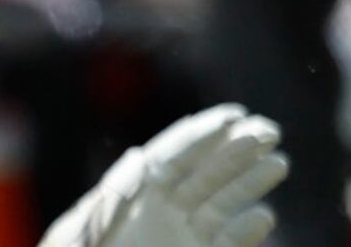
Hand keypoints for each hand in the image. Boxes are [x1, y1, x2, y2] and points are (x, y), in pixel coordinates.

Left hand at [41, 104, 287, 246]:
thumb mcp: (71, 242)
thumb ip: (96, 208)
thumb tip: (137, 162)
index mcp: (130, 199)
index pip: (172, 157)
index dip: (202, 135)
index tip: (234, 116)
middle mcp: (160, 214)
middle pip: (204, 172)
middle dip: (237, 149)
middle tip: (269, 131)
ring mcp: (181, 238)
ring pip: (222, 203)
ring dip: (250, 182)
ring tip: (279, 163)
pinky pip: (226, 243)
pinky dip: (245, 232)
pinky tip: (263, 217)